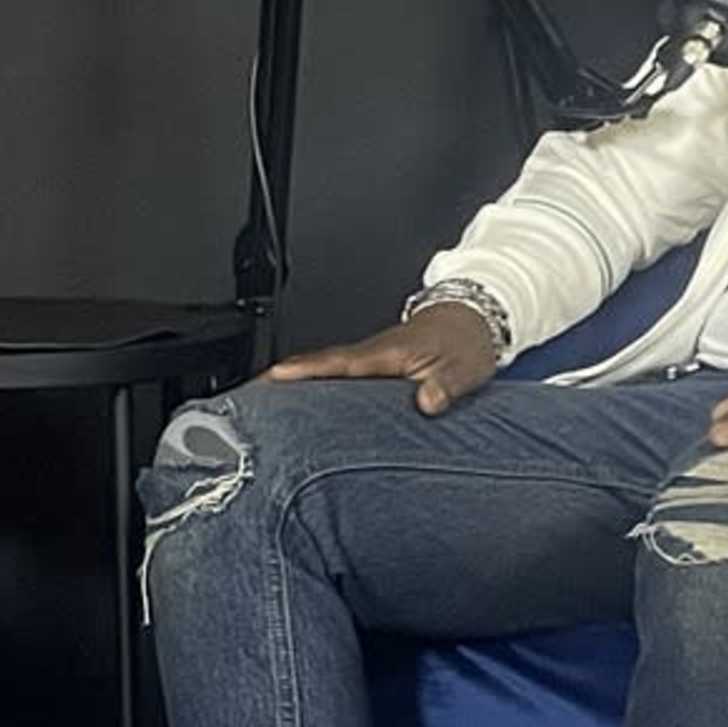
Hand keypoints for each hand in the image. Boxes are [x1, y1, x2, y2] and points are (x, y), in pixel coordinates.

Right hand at [266, 299, 503, 419]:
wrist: (475, 320)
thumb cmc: (466, 343)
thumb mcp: (463, 368)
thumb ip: (445, 386)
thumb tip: (427, 402)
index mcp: (388, 353)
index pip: (337, 362)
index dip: (304, 370)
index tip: (273, 377)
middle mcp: (374, 353)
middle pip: (320, 366)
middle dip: (285, 377)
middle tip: (252, 397)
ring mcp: (373, 358)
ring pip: (328, 371)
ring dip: (299, 383)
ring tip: (267, 406)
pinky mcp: (378, 366)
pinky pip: (341, 375)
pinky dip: (320, 384)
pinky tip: (309, 405)